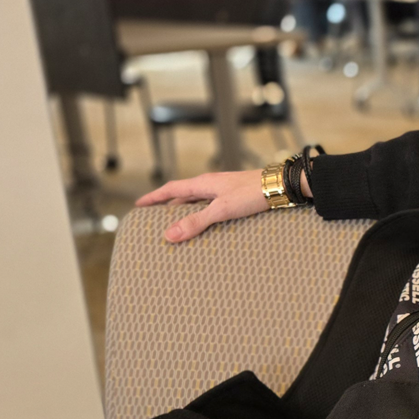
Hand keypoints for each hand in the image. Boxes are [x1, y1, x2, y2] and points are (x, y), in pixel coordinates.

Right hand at [134, 171, 269, 242]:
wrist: (281, 185)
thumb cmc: (253, 193)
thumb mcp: (221, 210)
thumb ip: (196, 222)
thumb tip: (170, 234)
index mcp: (203, 184)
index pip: (171, 189)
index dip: (154, 197)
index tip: (138, 204)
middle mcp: (211, 184)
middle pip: (182, 194)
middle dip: (167, 205)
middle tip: (154, 216)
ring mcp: (224, 189)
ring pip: (197, 199)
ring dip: (185, 209)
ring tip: (176, 221)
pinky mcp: (236, 195)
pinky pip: (211, 203)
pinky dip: (202, 212)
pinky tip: (207, 221)